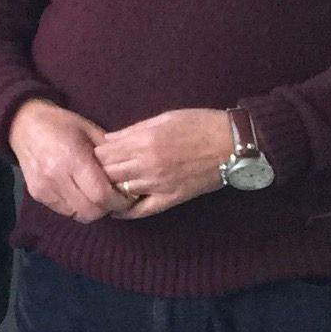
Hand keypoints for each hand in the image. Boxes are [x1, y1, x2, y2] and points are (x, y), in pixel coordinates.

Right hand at [10, 98, 130, 221]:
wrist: (24, 125)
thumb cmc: (63, 125)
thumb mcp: (92, 132)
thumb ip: (111, 155)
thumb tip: (131, 176)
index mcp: (73, 159)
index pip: (101, 195)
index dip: (119, 201)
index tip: (128, 196)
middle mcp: (56, 177)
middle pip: (90, 211)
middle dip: (107, 208)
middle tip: (114, 198)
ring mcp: (44, 188)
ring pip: (77, 215)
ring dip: (92, 209)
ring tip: (96, 195)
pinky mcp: (37, 194)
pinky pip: (64, 211)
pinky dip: (76, 207)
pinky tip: (79, 193)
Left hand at [93, 107, 235, 219]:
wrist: (232, 142)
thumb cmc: (199, 124)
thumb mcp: (163, 119)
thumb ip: (133, 130)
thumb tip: (108, 140)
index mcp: (143, 141)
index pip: (102, 153)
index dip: (98, 154)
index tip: (100, 154)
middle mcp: (146, 164)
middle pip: (106, 173)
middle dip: (101, 171)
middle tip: (102, 170)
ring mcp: (158, 184)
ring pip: (120, 191)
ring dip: (113, 188)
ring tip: (111, 185)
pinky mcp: (171, 198)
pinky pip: (141, 211)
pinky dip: (126, 212)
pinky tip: (117, 210)